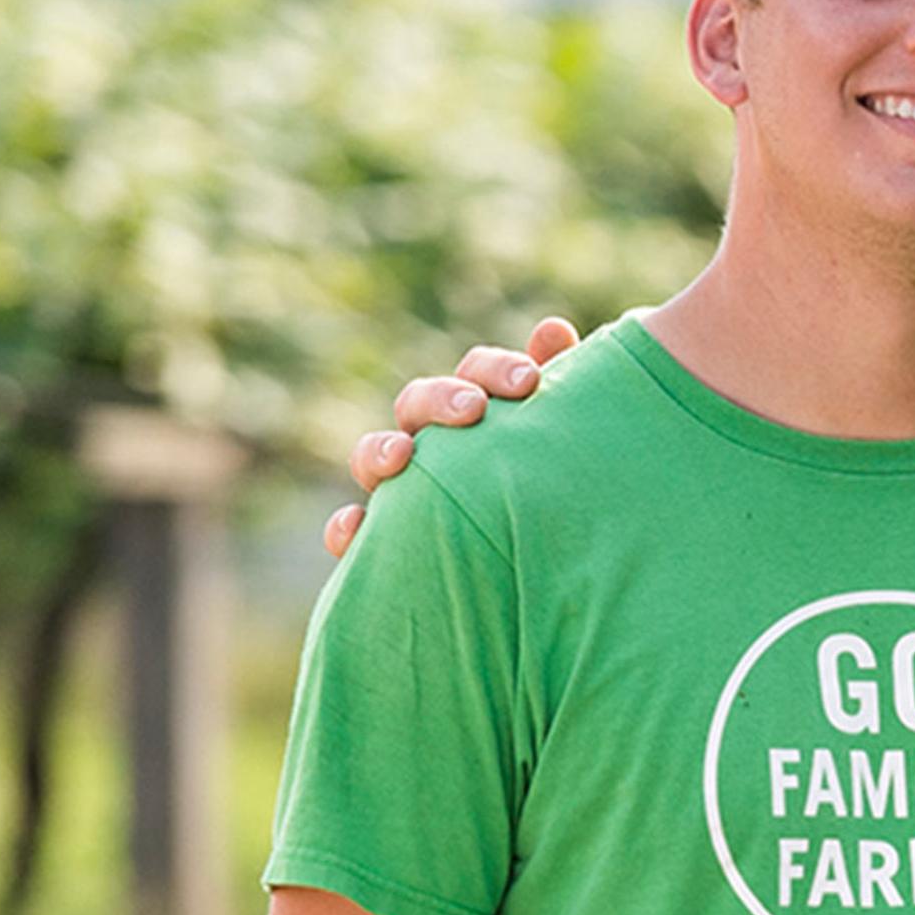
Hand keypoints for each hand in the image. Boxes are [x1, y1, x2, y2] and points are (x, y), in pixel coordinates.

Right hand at [321, 316, 580, 558]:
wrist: (543, 587)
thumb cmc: (559, 499)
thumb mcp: (568, 450)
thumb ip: (564, 392)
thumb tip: (553, 327)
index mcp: (480, 414)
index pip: (477, 374)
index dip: (494, 370)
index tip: (528, 381)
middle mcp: (435, 444)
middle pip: (419, 402)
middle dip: (441, 399)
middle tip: (473, 410)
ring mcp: (403, 489)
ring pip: (372, 456)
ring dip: (380, 450)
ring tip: (400, 456)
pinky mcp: (385, 541)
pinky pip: (351, 534)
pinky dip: (346, 529)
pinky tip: (354, 527)